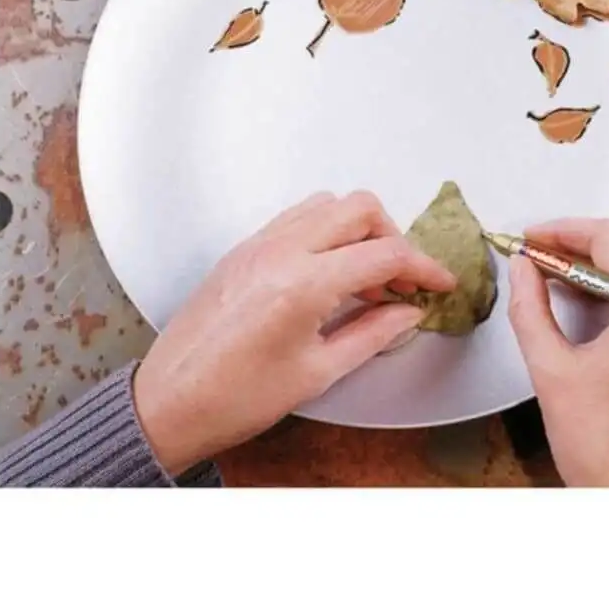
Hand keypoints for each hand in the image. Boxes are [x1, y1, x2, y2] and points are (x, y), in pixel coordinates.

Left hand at [133, 190, 454, 474]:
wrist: (169, 403)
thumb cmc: (233, 397)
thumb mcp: (317, 373)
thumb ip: (371, 334)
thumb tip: (406, 313)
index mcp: (302, 284)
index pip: (384, 255)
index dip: (423, 268)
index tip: (439, 283)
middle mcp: (279, 251)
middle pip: (359, 209)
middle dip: (393, 238)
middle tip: (403, 280)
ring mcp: (257, 244)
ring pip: (327, 204)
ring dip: (358, 231)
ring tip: (366, 281)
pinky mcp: (242, 250)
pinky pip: (296, 218)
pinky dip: (325, 233)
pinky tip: (330, 275)